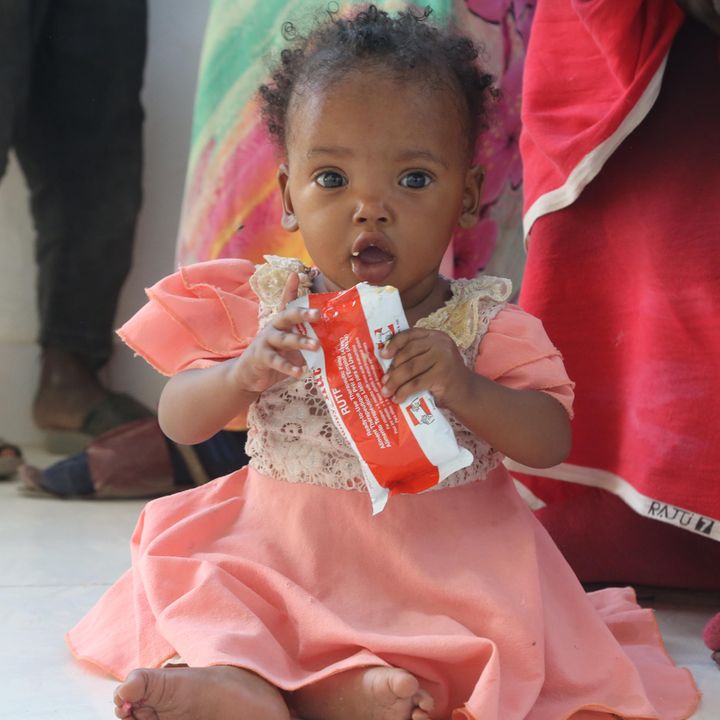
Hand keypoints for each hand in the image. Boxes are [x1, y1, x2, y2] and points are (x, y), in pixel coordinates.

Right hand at [232, 273, 318, 392]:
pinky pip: (276, 361)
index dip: (290, 289)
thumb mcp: (292, 345)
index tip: (296, 274)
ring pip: (283, 339)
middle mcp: (273, 328)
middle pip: (287, 316)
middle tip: (318, 314)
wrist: (249, 374)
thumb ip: (307, 339)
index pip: (286, 303)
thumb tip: (334, 337)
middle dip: (302, 314)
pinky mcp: (262, 358)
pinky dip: (289, 367)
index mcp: (281, 322)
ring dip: (300, 341)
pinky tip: (301, 371)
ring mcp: (266, 342)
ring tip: (316, 346)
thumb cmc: (276, 356)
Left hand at [380, 328, 470, 406]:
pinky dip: (404, 392)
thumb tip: (386, 361)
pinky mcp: (442, 375)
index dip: (394, 343)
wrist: (467, 393)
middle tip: (383, 380)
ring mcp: (443, 358)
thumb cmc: (444, 376)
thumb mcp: (431, 359)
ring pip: (410, 368)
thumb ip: (416, 355)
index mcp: (435, 336)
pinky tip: (398, 398)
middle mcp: (440, 343)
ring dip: (395, 381)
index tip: (383, 355)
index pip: (411, 334)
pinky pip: (416, 383)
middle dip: (393, 368)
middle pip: (408, 352)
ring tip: (386, 391)